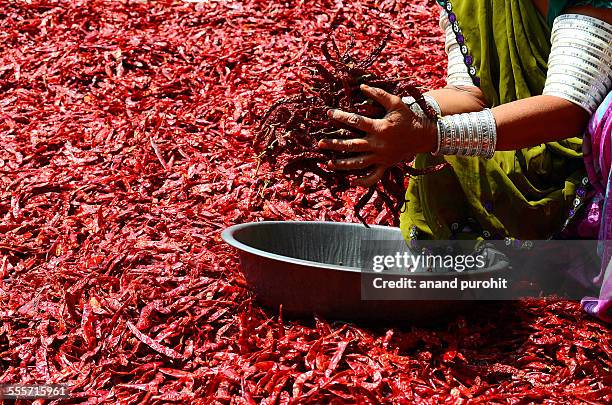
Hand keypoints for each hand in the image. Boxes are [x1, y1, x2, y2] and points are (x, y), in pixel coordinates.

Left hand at [318, 84, 436, 186]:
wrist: (424, 136)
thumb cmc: (408, 117)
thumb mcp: (396, 103)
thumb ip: (379, 94)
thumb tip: (362, 86)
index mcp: (380, 128)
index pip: (356, 122)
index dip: (341, 116)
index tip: (329, 113)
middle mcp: (378, 144)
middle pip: (352, 145)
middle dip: (335, 144)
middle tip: (319, 143)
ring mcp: (381, 157)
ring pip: (359, 163)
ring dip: (343, 164)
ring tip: (329, 163)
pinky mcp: (385, 165)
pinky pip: (373, 176)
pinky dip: (363, 181)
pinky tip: (351, 181)